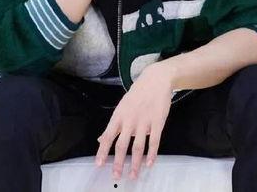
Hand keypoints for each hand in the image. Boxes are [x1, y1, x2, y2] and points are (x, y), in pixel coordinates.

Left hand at [94, 66, 172, 180]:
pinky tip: (149, 164)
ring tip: (133, 175)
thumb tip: (101, 139)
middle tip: (116, 176)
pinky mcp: (158, 122)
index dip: (102, 151)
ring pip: (138, 146)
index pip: (108, 136)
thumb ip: (113, 125)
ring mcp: (144, 121)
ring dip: (135, 163)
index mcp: (119, 115)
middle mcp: (130, 119)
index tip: (98, 164)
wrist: (156, 80)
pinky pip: (154, 141)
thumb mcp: (122, 107)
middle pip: (122, 144)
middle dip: (118, 162)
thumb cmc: (137, 94)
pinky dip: (152, 154)